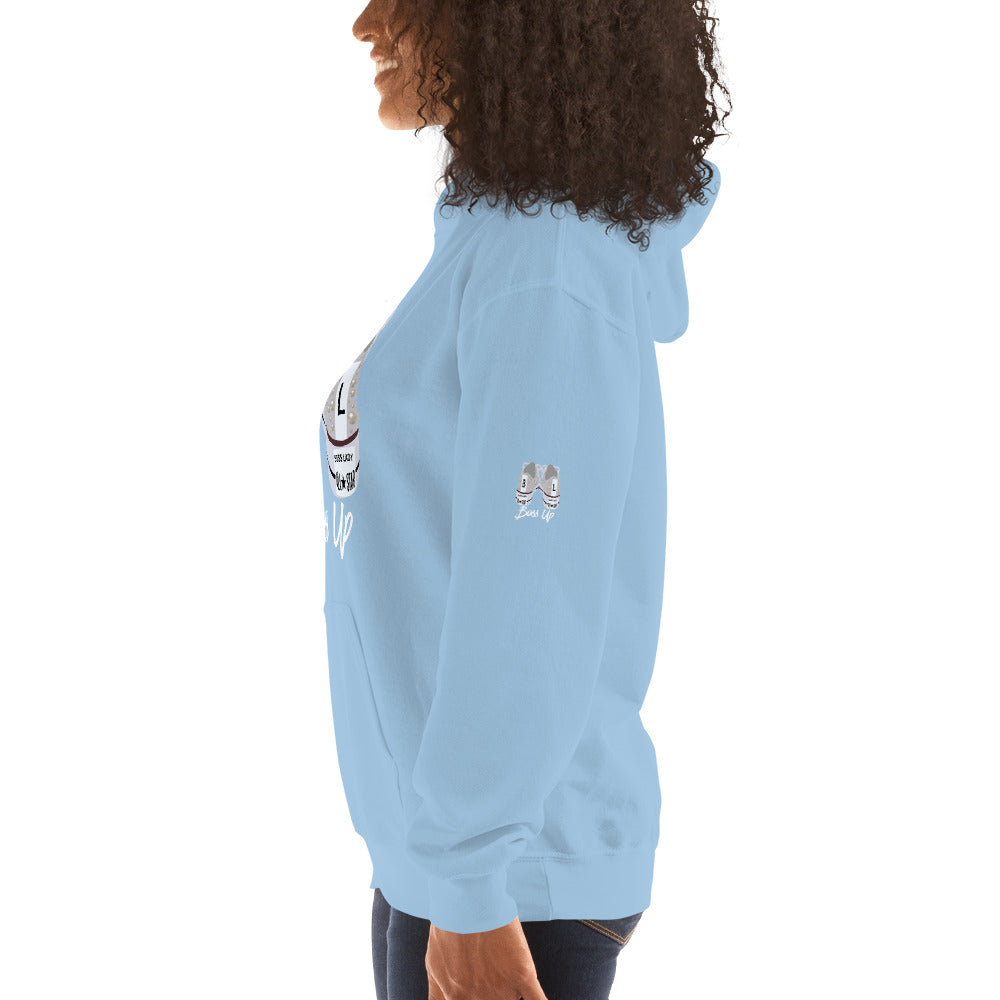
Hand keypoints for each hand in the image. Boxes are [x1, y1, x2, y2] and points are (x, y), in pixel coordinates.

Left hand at [425, 915, 547, 999]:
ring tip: (506, 977)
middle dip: (492, 996)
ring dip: (511, 995)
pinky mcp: (522, 974)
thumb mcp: (434, 965)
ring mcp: (501, 989)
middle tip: (492, 979)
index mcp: (456, 999)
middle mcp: (479, 999)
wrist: (468, 898)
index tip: (478, 994)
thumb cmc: (449, 926)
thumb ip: (438, 994)